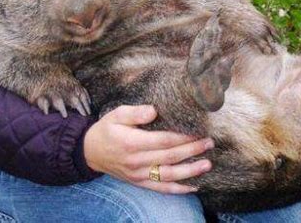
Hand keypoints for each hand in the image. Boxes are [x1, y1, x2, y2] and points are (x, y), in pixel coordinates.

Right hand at [83, 105, 213, 193]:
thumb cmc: (107, 130)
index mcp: (132, 142)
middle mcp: (137, 161)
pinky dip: (178, 189)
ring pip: (169, 175)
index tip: (198, 131)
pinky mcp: (139, 183)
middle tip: (209, 143)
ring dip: (190, 171)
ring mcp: (139, 174)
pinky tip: (194, 186)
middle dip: (192, 150)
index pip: (164, 140)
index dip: (183, 137)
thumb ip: (135, 112)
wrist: (90, 152)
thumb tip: (154, 110)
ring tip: (207, 164)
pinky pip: (161, 189)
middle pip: (170, 157)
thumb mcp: (116, 115)